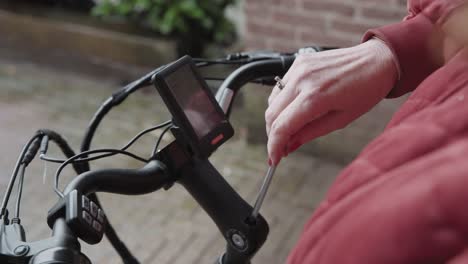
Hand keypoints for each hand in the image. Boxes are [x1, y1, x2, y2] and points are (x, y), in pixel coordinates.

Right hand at [265, 39, 397, 164]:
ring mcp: (299, 68)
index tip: (274, 159)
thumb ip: (310, 133)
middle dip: (273, 135)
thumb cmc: (365, 91)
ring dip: (277, 119)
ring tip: (291, 129)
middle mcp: (302, 80)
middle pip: (271, 114)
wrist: (377, 60)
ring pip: (273, 101)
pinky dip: (282, 102)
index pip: (281, 127)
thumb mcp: (340, 120)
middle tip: (282, 148)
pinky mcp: (299, 62)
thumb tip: (289, 145)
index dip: (274, 146)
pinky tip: (295, 109)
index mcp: (315, 97)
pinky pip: (281, 87)